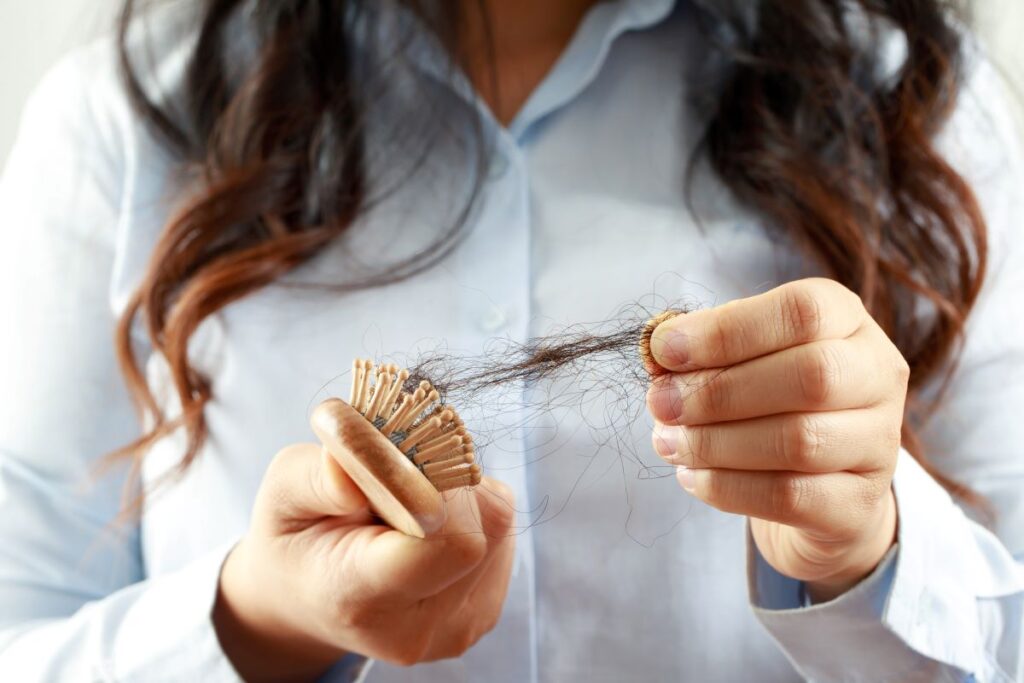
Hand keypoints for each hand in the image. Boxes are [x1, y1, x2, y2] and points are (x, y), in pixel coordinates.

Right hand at [213, 443, 514, 680]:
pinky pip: (501, 536)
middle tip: (400, 474)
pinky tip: (428, 525)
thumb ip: (319, 475)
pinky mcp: (483, 614)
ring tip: (407, 503)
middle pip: (479, 529)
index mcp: (360, 598)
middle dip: (446, 482)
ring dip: (460, 494)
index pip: (445, 543)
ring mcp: (456, 628)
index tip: (403, 460)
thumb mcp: (282, 492)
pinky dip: (471, 514)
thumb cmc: (296, 537)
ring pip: (496, 523)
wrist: (307, 598)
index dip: (438, 489)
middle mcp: (417, 628)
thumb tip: (369, 459)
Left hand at [646, 278, 904, 601]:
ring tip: (668, 442)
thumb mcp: (737, 360)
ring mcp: (879, 444)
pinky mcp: (859, 505)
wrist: (817, 487)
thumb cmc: (766, 402)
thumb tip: (656, 351)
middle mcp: (876, 375)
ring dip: (716, 442)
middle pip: (810, 376)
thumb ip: (699, 352)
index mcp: (846, 320)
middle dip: (719, 391)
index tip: (664, 350)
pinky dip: (728, 488)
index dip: (726, 330)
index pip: (802, 311)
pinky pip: (791, 498)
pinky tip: (692, 477)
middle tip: (660, 403)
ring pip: (800, 442)